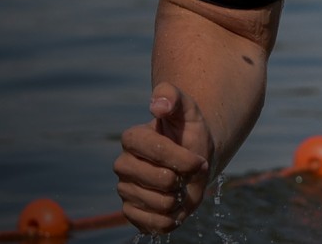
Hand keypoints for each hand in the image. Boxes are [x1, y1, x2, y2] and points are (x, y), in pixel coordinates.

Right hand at [114, 82, 213, 232]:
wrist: (193, 158)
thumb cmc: (188, 131)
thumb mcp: (187, 107)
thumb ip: (172, 96)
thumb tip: (156, 106)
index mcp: (132, 138)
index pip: (154, 150)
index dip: (181, 157)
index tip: (198, 159)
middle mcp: (123, 164)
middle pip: (161, 180)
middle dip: (183, 177)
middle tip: (186, 172)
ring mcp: (126, 190)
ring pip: (161, 204)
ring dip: (180, 198)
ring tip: (179, 186)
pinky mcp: (132, 213)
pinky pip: (155, 225)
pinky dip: (173, 218)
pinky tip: (174, 204)